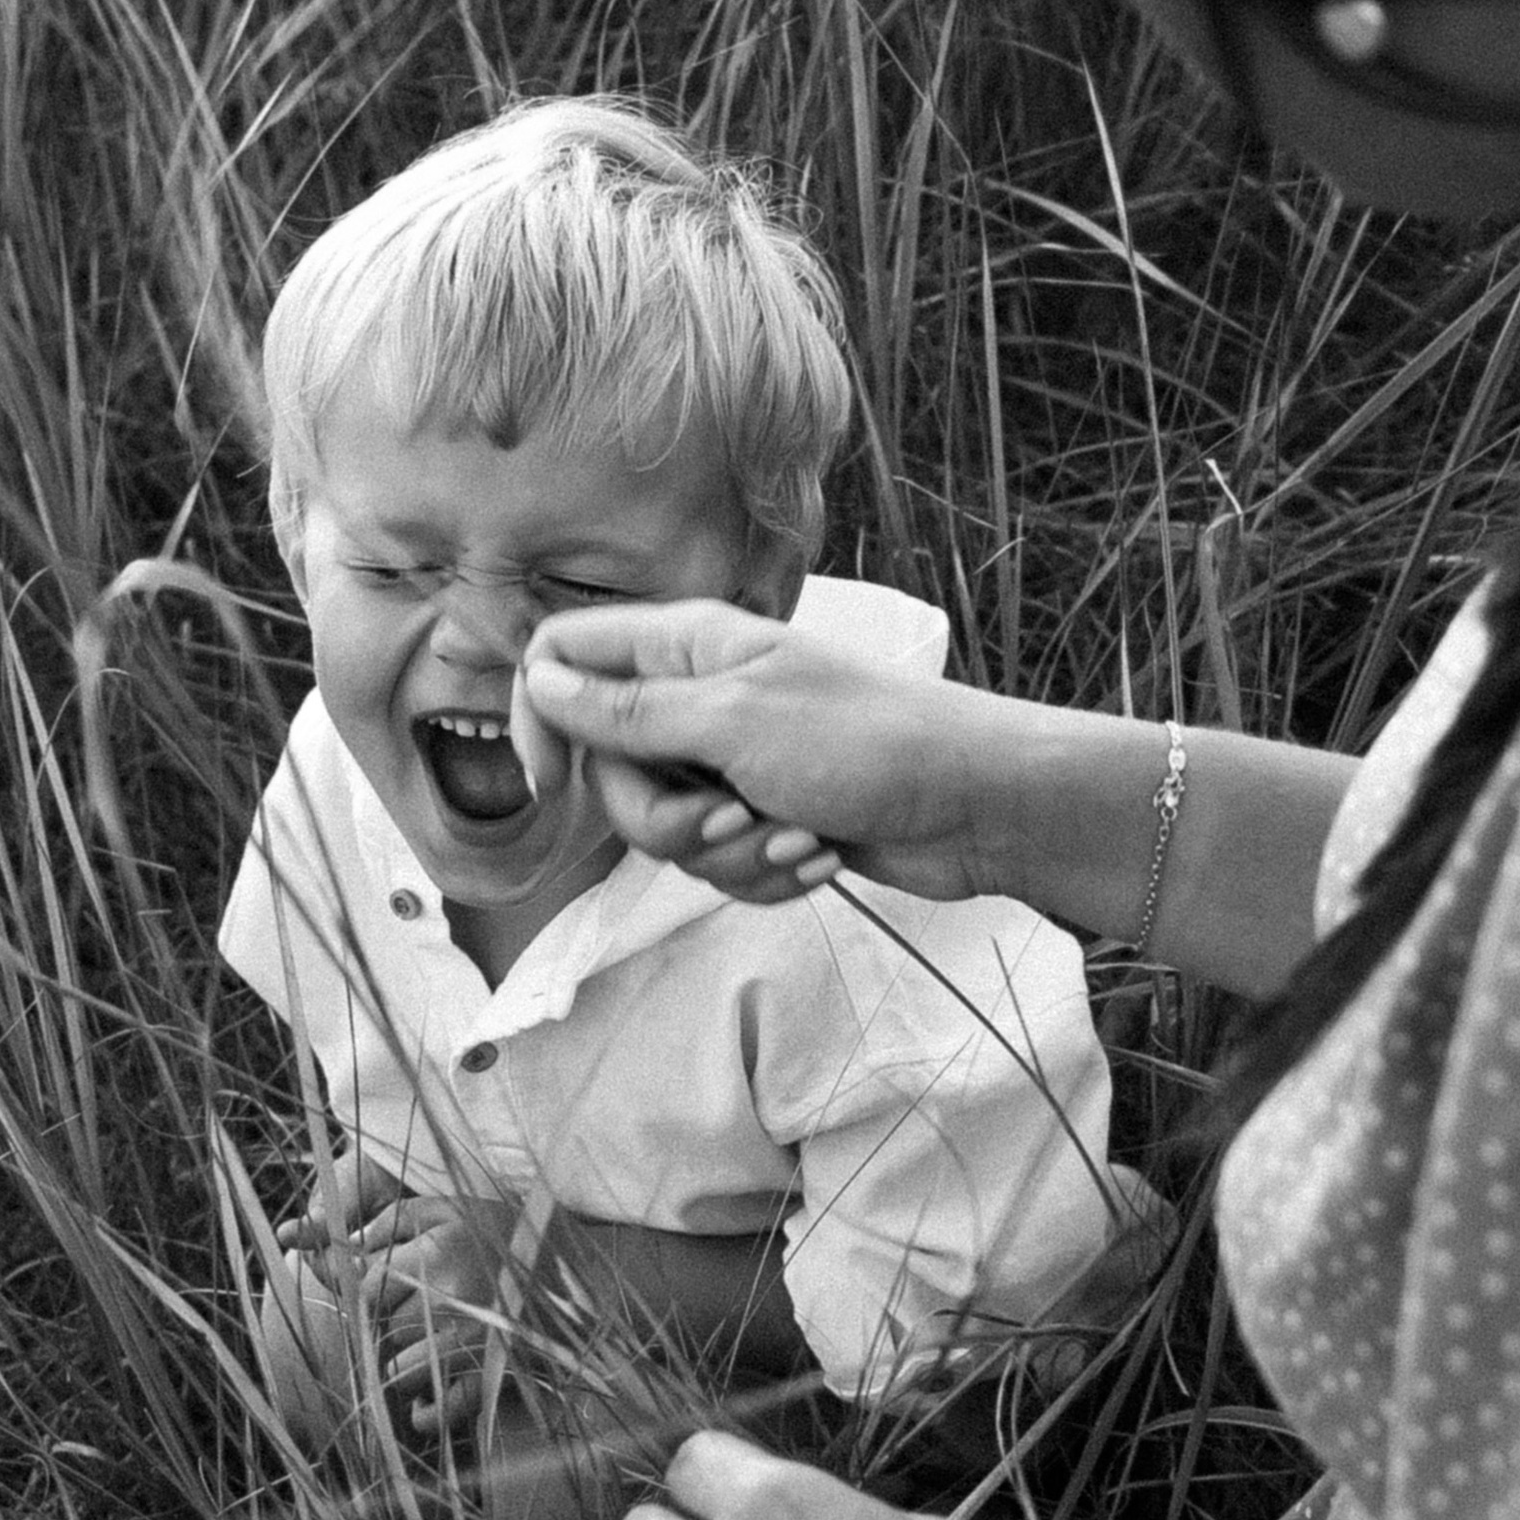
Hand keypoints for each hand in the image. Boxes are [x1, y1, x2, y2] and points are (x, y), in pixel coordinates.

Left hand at [274, 1158, 530, 1442]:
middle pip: (380, 1333)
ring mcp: (472, 1345)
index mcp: (437, 1256)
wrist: (578, 1271)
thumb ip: (390, 1220)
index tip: (388, 1290)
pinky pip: (435, 1412)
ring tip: (426, 1350)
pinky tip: (425, 1404)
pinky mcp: (491, 1380)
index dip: (370, 1293)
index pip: (366, 1289)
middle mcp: (451, 1301)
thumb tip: (337, 1243)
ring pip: (398, 1373)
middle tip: (415, 1318)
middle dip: (387, 1328)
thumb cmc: (502, 1233)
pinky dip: (424, 1413)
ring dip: (401, 1368)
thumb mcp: (447, 1208)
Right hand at [516, 602, 1014, 905]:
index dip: (542, 717)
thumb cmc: (870, 742)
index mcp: (687, 646)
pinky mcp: (764, 821)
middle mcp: (700, 699)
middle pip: (610, 771)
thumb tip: (541, 683)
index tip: (547, 781)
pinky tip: (819, 856)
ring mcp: (732, 764)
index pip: (566, 658)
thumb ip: (630, 710)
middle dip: (661, 820)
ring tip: (797, 836)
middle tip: (729, 816)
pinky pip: (719, 866)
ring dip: (728, 855)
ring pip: (666, 831)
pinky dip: (766, 873)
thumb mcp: (733, 721)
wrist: (977, 806)